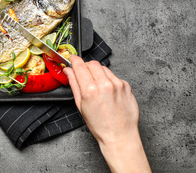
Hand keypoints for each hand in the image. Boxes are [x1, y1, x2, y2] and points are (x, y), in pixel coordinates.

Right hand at [63, 56, 150, 172]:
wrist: (120, 136)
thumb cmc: (100, 125)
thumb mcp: (81, 105)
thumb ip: (74, 84)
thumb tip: (69, 71)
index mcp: (90, 90)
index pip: (80, 66)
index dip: (75, 60)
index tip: (73, 59)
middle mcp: (105, 84)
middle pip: (92, 63)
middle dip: (86, 66)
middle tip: (84, 74)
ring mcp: (117, 84)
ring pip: (104, 68)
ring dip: (98, 73)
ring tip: (97, 86)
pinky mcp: (126, 86)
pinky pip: (114, 76)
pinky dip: (108, 80)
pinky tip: (108, 92)